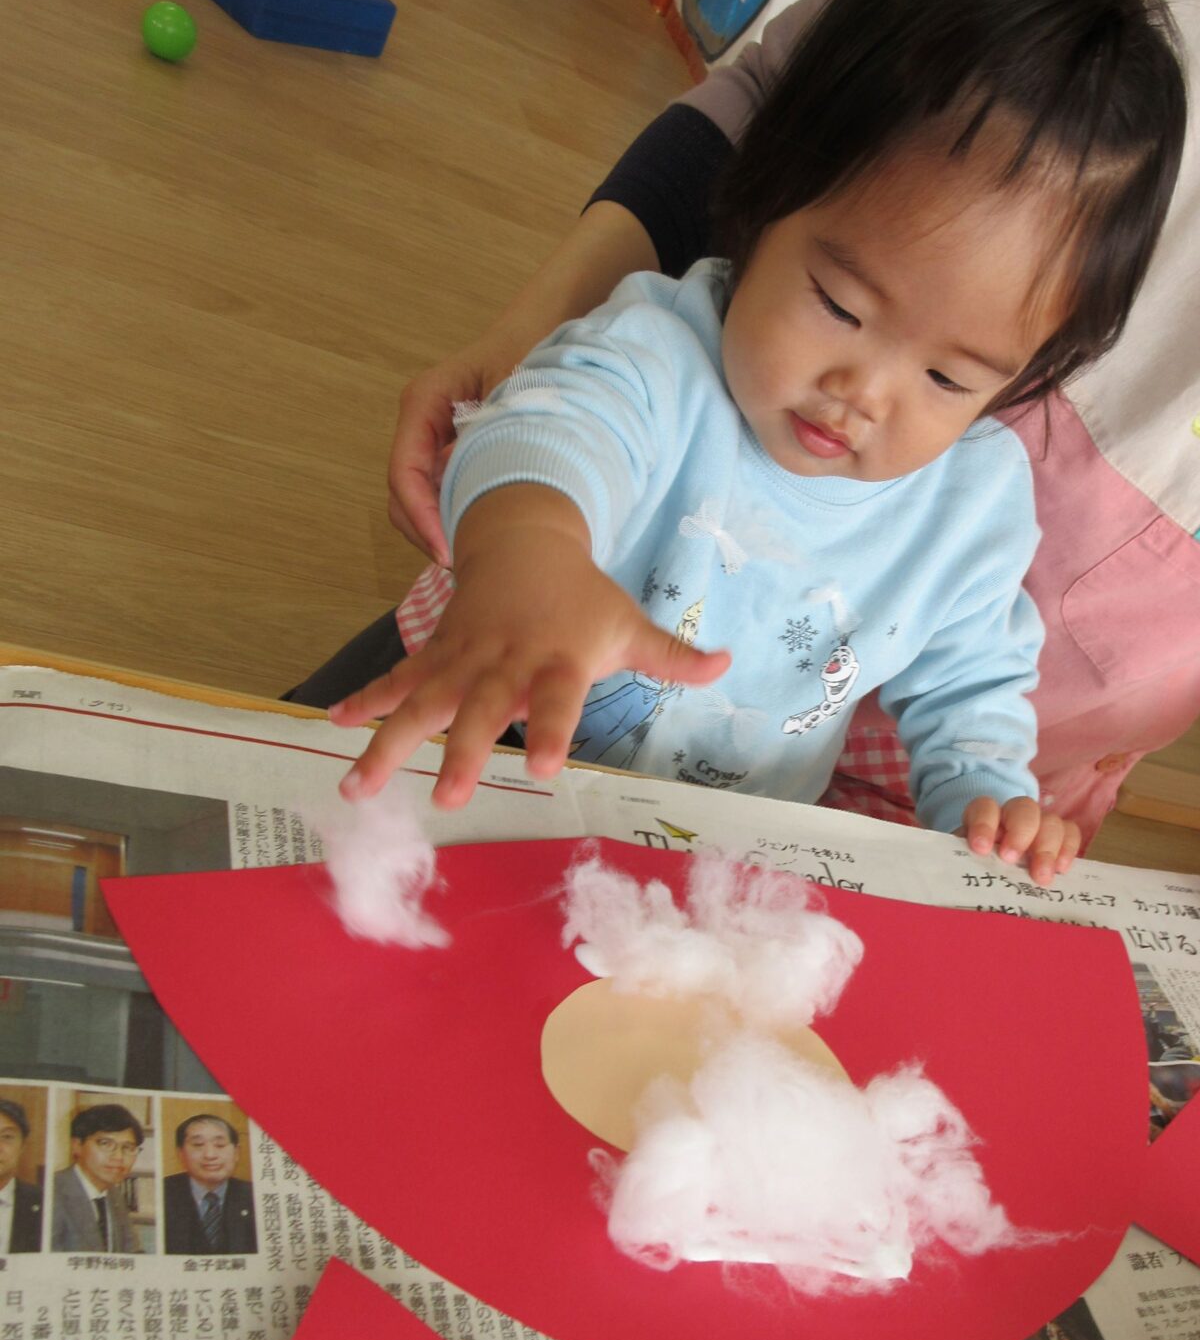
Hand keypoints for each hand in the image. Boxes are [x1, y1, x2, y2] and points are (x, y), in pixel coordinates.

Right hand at [330, 488, 729, 805]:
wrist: (524, 539)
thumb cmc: (581, 598)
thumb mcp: (628, 623)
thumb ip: (670, 656)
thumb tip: (725, 663)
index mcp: (557, 659)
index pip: (559, 699)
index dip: (554, 731)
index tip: (548, 769)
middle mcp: (505, 661)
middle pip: (483, 711)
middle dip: (466, 753)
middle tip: (451, 800)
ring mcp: (463, 657)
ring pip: (423, 703)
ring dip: (389, 743)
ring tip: (359, 787)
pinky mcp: (434, 653)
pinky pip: (397, 680)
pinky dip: (365, 701)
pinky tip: (334, 728)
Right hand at [388, 337, 507, 564]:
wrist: (545, 331)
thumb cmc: (529, 353)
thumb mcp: (513, 393)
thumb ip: (486, 437)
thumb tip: (468, 489)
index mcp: (423, 401)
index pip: (403, 471)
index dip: (420, 517)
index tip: (445, 550)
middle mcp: (419, 424)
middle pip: (402, 496)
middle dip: (427, 534)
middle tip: (467, 566)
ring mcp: (432, 443)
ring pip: (419, 503)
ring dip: (441, 533)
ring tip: (477, 558)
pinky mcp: (450, 459)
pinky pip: (442, 498)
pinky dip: (456, 522)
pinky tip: (484, 538)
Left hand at [961, 796, 1080, 886]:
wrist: (991, 875)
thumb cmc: (974, 870)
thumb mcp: (963, 867)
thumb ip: (961, 867)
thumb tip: (951, 884)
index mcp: (983, 818)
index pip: (984, 807)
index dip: (984, 824)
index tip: (981, 848)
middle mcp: (1012, 816)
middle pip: (1024, 808)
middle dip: (1020, 832)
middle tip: (1011, 860)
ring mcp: (1039, 825)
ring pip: (1051, 820)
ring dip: (1047, 847)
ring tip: (1041, 876)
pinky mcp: (1058, 838)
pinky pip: (1070, 832)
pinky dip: (1068, 848)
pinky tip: (1062, 869)